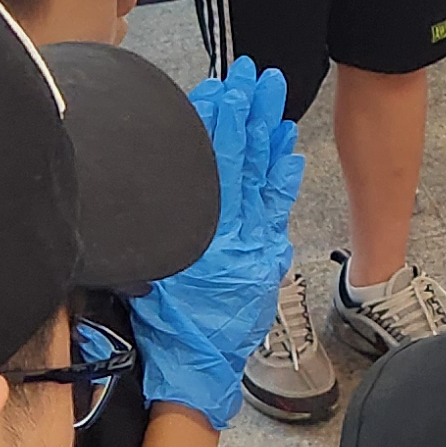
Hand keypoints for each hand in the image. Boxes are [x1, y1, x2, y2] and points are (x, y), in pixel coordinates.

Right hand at [132, 59, 303, 423]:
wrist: (197, 370)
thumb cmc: (168, 325)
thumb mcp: (155, 276)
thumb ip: (166, 231)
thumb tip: (163, 183)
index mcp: (207, 237)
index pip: (219, 168)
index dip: (222, 125)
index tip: (224, 90)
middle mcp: (236, 236)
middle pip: (245, 164)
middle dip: (250, 117)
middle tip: (255, 76)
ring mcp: (256, 246)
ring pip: (264, 181)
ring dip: (270, 137)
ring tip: (274, 100)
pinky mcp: (266, 259)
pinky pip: (277, 211)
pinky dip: (284, 180)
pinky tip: (291, 152)